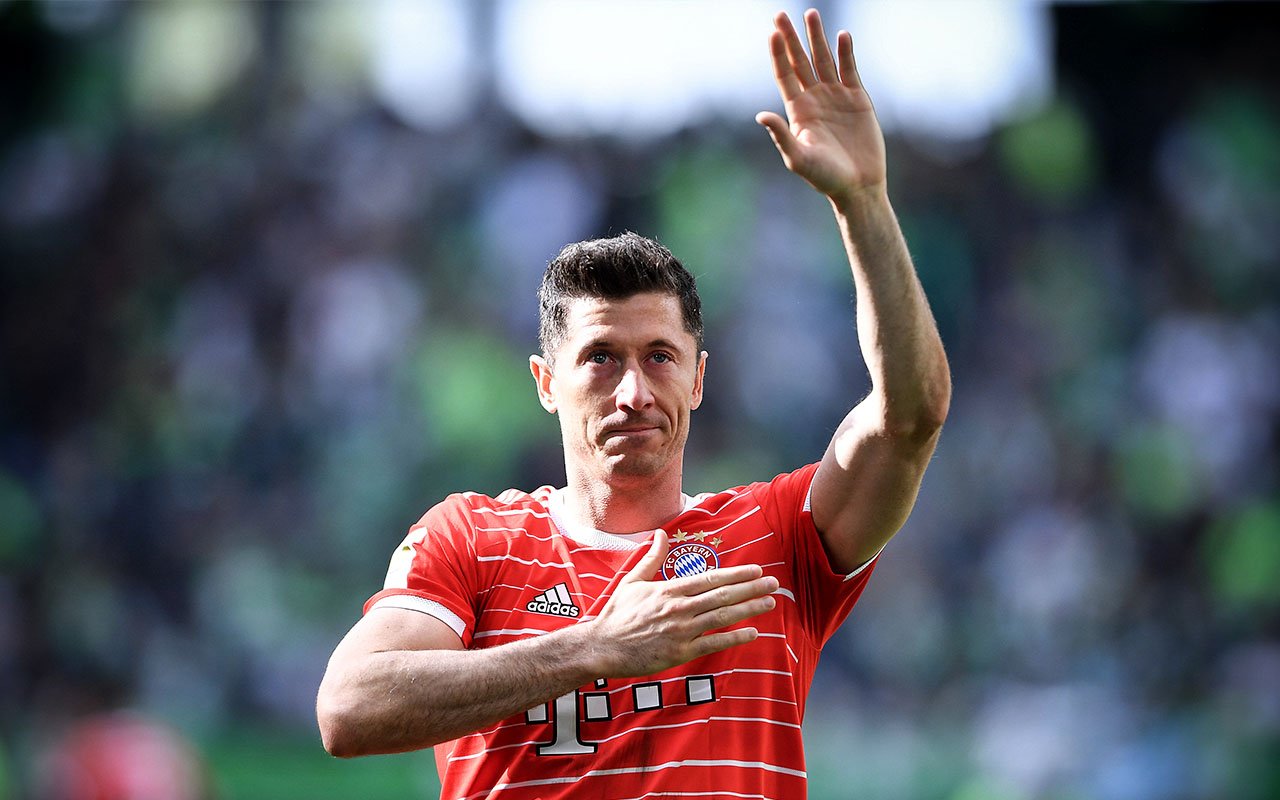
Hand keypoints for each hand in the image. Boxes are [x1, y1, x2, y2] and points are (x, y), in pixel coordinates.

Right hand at [585, 531, 778, 677]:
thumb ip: (652, 557)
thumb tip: (662, 533)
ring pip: (722, 617)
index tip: (756, 569)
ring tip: (769, 603)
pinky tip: (753, 632)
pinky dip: (735, 637)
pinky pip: (714, 643)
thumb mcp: (633, 580)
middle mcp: (679, 608)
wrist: (602, 646)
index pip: (710, 578)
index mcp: (670, 589)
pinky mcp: (680, 652)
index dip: (736, 574)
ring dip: (749, 609)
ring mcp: (681, 631)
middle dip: (751, 588)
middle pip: (723, 595)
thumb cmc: (617, 614)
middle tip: (773, 583)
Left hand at [756, 9, 886, 203]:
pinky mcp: (858, 99)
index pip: (785, 75)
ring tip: (811, 14)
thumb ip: (781, 136)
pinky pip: (850, 70)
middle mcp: (814, 99)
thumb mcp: (799, 159)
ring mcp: (836, 96)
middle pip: (800, 61)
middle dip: (791, 38)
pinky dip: (846, 53)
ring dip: (817, 38)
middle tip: (781, 14)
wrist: (858, 186)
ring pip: (824, 60)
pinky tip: (842, 36)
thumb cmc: (825, 178)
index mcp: (798, 111)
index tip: (773, 34)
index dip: (778, 55)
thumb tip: (761, 116)